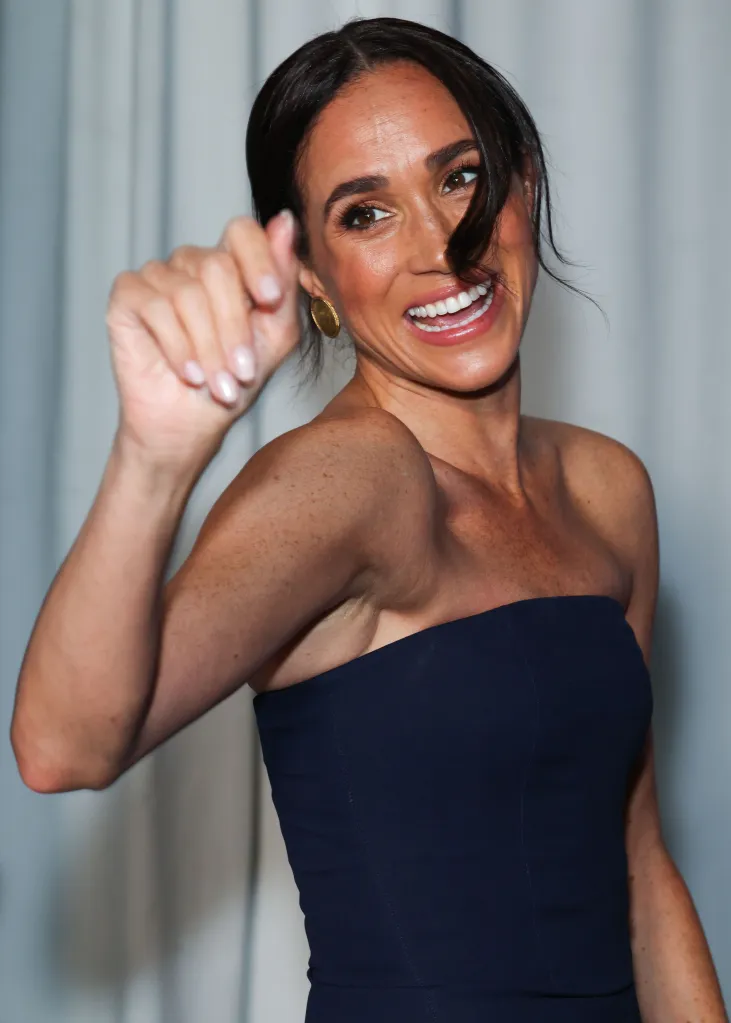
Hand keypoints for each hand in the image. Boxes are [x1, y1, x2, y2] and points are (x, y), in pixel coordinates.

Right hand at [106, 210, 299, 472]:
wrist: (191, 425)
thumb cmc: (234, 381)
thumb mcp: (275, 336)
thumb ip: (283, 283)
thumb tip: (285, 221)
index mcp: (230, 265)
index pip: (242, 232)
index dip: (258, 261)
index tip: (270, 301)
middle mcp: (191, 263)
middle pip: (218, 267)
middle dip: (234, 327)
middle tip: (242, 372)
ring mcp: (156, 276)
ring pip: (187, 293)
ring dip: (209, 348)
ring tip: (218, 384)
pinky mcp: (126, 296)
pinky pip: (155, 306)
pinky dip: (178, 347)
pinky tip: (190, 374)